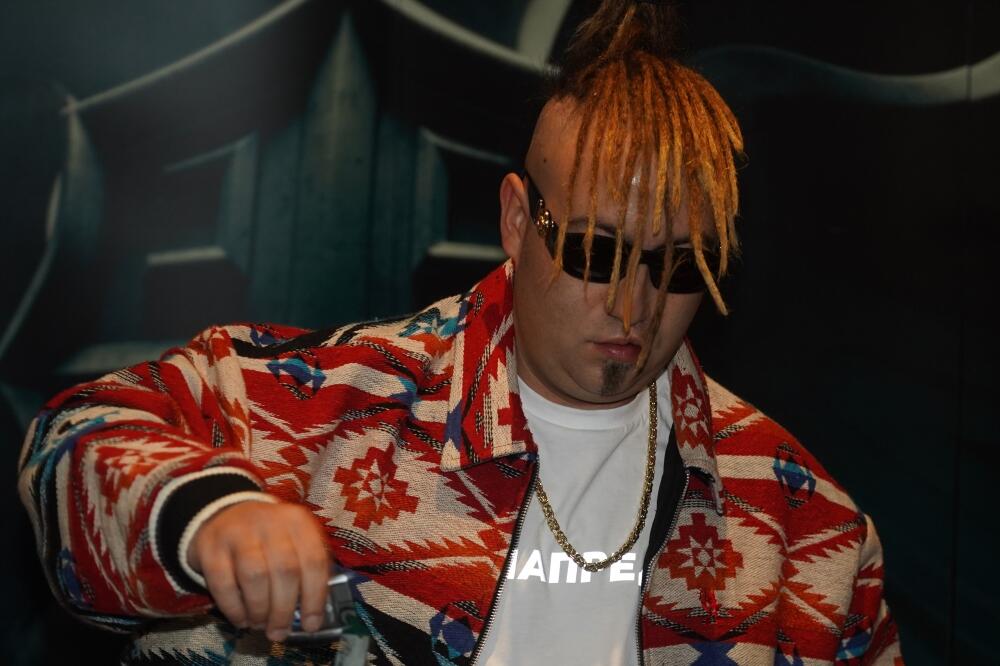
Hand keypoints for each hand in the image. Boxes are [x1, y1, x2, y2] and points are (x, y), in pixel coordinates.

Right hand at [187, 501, 330, 641]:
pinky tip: (241, 620)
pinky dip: (234, 608)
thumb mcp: (293, 542)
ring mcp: (239, 532)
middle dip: (283, 609)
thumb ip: (305, 571)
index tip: (310, 625)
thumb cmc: (269, 538)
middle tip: (279, 632)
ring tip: (260, 625)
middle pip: (285, 570)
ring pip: (255, 576)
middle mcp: (271, 522)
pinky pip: (223, 582)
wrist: (225, 515)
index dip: (315, 597)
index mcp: (298, 522)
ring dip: (259, 609)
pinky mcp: (211, 546)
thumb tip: (311, 615)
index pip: (314, 560)